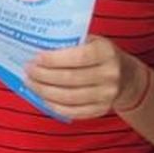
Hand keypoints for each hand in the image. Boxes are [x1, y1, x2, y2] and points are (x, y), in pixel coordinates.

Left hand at [25, 35, 146, 120]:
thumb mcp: (90, 41)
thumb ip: (70, 43)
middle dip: (43, 75)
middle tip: (28, 70)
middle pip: (69, 78)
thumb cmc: (98, 55)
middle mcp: (109, 74)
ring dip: (44, 91)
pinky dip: (53, 105)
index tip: (36, 58)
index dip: (53, 59)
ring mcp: (107, 95)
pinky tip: (42, 97)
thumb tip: (36, 47)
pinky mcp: (101, 110)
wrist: (125, 76)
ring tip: (31, 83)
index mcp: (106, 52)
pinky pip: (72, 111)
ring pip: (68, 97)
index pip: (77, 57)